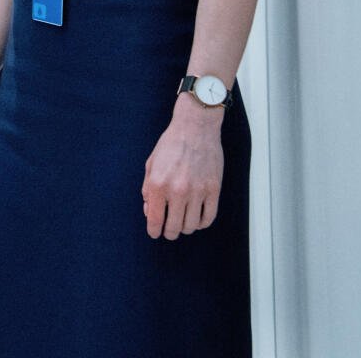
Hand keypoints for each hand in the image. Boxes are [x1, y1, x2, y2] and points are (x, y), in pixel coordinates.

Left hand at [142, 97, 224, 238]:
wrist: (195, 128)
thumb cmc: (171, 144)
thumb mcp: (151, 164)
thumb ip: (147, 189)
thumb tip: (149, 211)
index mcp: (157, 184)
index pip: (154, 219)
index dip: (153, 231)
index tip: (155, 233)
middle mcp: (177, 190)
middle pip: (174, 227)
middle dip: (169, 232)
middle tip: (168, 230)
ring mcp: (197, 191)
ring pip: (191, 225)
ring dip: (185, 227)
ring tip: (182, 221)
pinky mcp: (214, 190)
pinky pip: (209, 217)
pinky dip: (202, 223)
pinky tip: (197, 218)